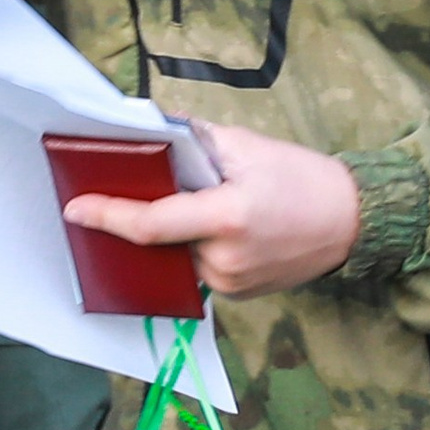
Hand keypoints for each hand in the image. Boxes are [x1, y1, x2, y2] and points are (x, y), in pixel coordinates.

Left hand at [61, 119, 363, 295]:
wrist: (353, 221)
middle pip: (161, 241)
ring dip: (175, 233)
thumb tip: (149, 134)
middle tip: (144, 189)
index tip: (76, 208)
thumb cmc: (303, 177)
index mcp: (227, 218)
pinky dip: (195, 247)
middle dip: (147, 215)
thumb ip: (194, 141)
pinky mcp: (237, 295)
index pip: (152, 223)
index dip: (109, 216)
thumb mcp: (248, 145)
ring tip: (203, 206)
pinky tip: (217, 227)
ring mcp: (231, 284)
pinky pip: (199, 269)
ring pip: (178, 257)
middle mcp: (224, 260)